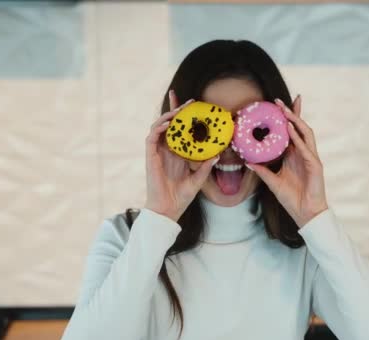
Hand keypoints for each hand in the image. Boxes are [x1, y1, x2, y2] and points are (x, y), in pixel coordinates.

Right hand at [144, 90, 219, 221]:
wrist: (168, 209)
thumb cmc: (182, 196)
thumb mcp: (198, 179)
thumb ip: (206, 166)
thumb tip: (218, 154)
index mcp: (177, 152)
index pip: (180, 129)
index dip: (184, 116)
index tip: (194, 104)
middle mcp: (167, 149)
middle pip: (169, 124)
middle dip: (177, 109)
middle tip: (190, 102)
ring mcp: (157, 152)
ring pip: (159, 127)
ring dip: (168, 116)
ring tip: (180, 111)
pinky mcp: (150, 157)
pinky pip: (151, 138)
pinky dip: (159, 128)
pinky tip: (169, 124)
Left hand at [247, 95, 327, 227]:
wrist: (305, 213)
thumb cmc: (292, 198)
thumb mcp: (272, 182)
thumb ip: (262, 171)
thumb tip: (247, 161)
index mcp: (295, 155)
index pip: (291, 132)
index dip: (285, 119)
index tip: (276, 106)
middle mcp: (303, 153)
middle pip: (299, 128)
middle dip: (292, 112)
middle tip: (279, 101)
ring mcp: (311, 158)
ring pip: (305, 133)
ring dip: (296, 120)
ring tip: (285, 110)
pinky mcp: (315, 165)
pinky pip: (306, 148)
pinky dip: (298, 138)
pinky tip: (291, 129)